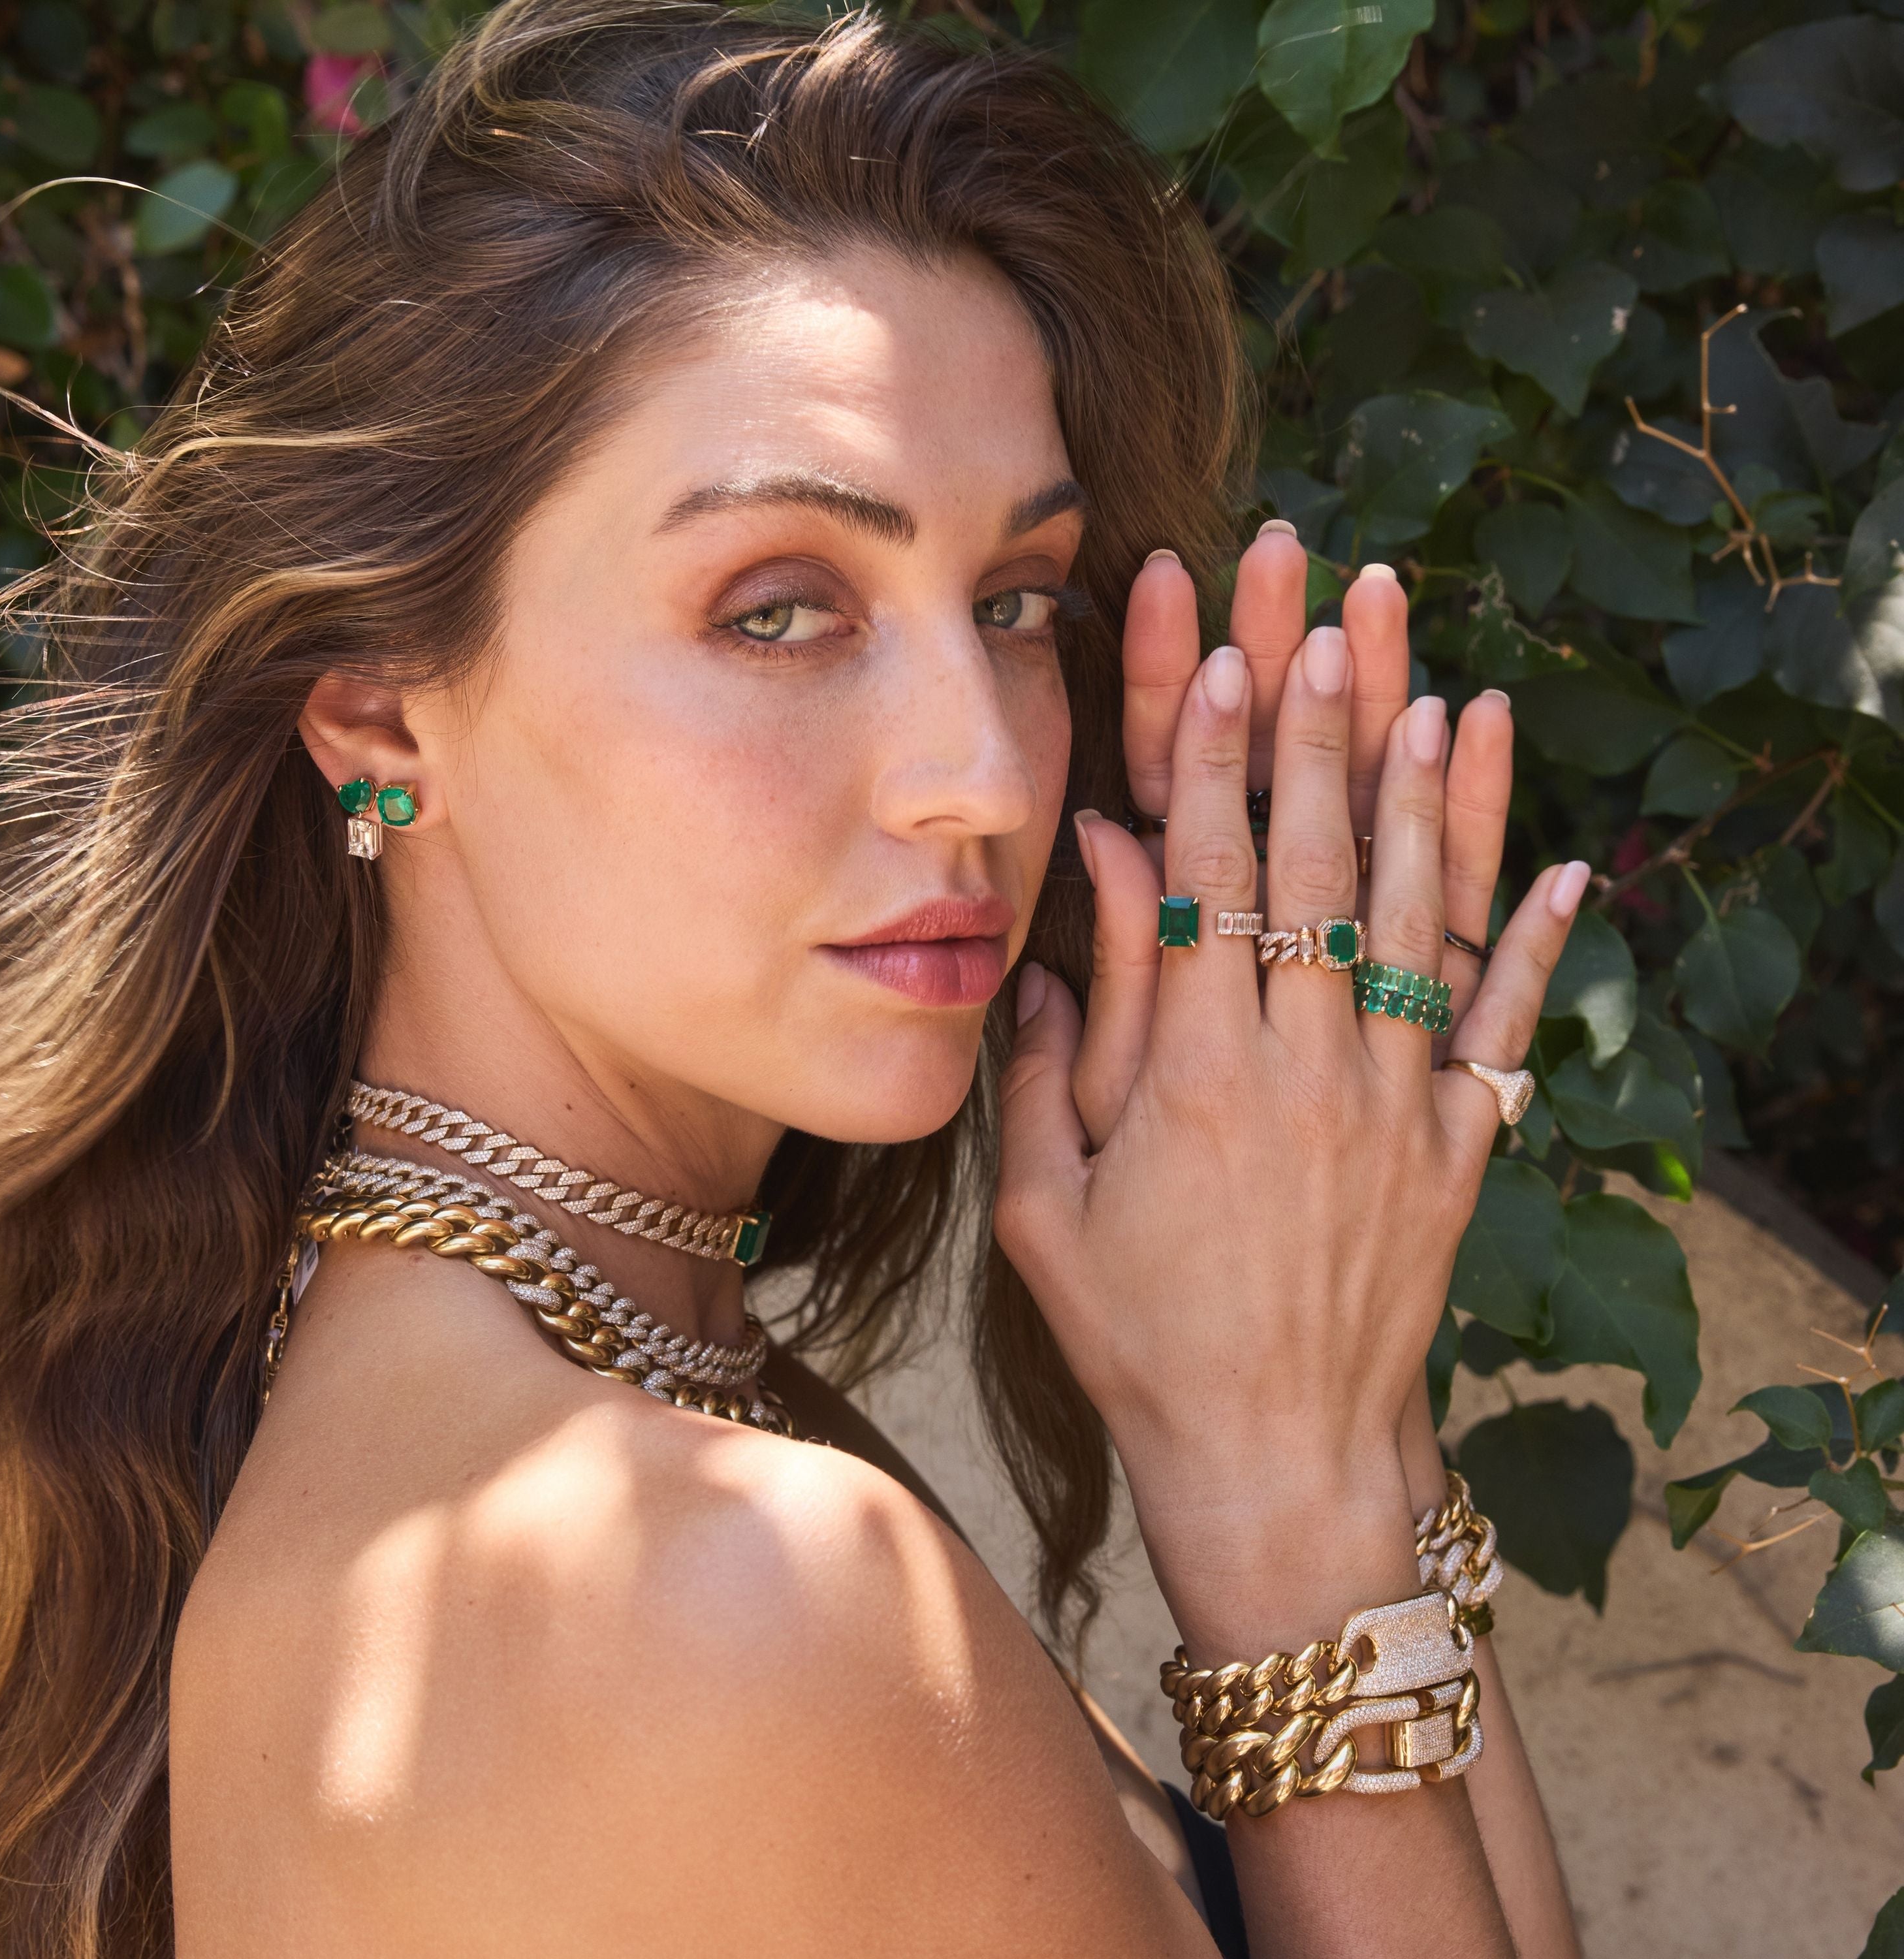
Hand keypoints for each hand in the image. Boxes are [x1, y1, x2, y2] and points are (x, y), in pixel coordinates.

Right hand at [993, 529, 1586, 1647]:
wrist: (1271, 1459)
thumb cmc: (1135, 1337)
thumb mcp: (1046, 1208)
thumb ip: (1054, 1056)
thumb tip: (1064, 919)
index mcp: (1186, 1075)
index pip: (1202, 874)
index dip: (1206, 751)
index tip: (1220, 648)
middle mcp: (1299, 1067)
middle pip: (1317, 864)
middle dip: (1320, 725)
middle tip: (1333, 609)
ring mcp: (1390, 1107)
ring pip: (1416, 922)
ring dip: (1429, 797)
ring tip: (1438, 686)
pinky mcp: (1455, 1156)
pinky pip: (1504, 1032)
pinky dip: (1536, 945)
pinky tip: (1567, 862)